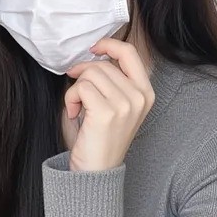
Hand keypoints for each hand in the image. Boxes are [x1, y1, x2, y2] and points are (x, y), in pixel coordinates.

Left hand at [64, 39, 154, 171]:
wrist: (97, 171)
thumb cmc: (102, 139)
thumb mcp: (117, 106)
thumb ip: (114, 81)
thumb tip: (93, 56)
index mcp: (146, 93)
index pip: (130, 53)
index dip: (109, 44)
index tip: (93, 49)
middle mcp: (139, 97)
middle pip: (103, 64)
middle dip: (83, 75)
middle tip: (77, 94)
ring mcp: (125, 104)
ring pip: (90, 74)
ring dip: (76, 89)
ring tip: (77, 108)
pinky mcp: (107, 112)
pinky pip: (81, 87)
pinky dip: (71, 99)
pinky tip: (73, 114)